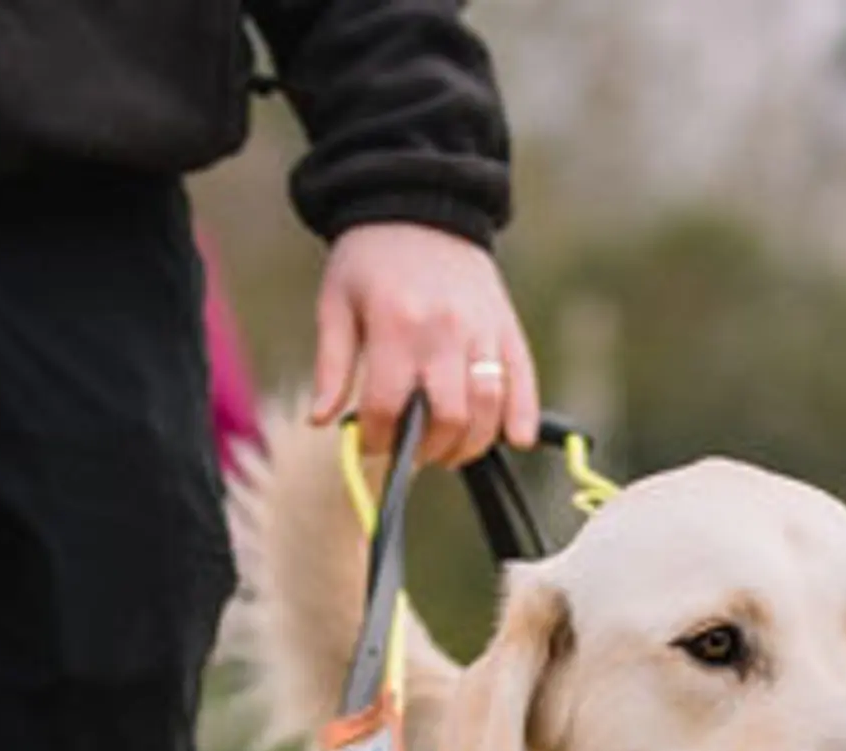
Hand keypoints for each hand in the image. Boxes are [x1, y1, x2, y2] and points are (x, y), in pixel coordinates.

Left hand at [310, 223, 538, 467]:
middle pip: (447, 419)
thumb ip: (332, 365)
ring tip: (449, 450)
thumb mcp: (336, 304)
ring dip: (470, 444)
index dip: (377, 439)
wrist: (422, 204)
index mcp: (396, 326)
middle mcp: (444, 330)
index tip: (371, 444)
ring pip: (488, 408)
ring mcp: (482, 330)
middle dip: (426, 450)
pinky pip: (524, 381)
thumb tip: (321, 421)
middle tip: (412, 452)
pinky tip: (515, 440)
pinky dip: (523, 417)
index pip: (389, 407)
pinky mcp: (507, 326)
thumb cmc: (370, 259)